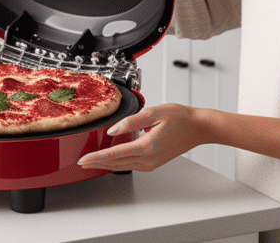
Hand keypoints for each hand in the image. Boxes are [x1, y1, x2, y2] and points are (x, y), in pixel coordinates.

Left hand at [76, 103, 205, 171]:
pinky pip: (131, 165)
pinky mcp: (154, 162)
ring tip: (92, 161)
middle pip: (116, 164)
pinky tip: (112, 158)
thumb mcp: (153, 112)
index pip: (114, 154)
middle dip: (97, 164)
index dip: (96, 158)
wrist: (198, 127)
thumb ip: (130, 122)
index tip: (83, 159)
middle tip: (81, 162)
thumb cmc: (180, 117)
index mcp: (147, 146)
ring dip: (106, 164)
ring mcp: (151, 163)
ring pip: (122, 166)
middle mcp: (148, 158)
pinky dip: (118, 162)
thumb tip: (112, 130)